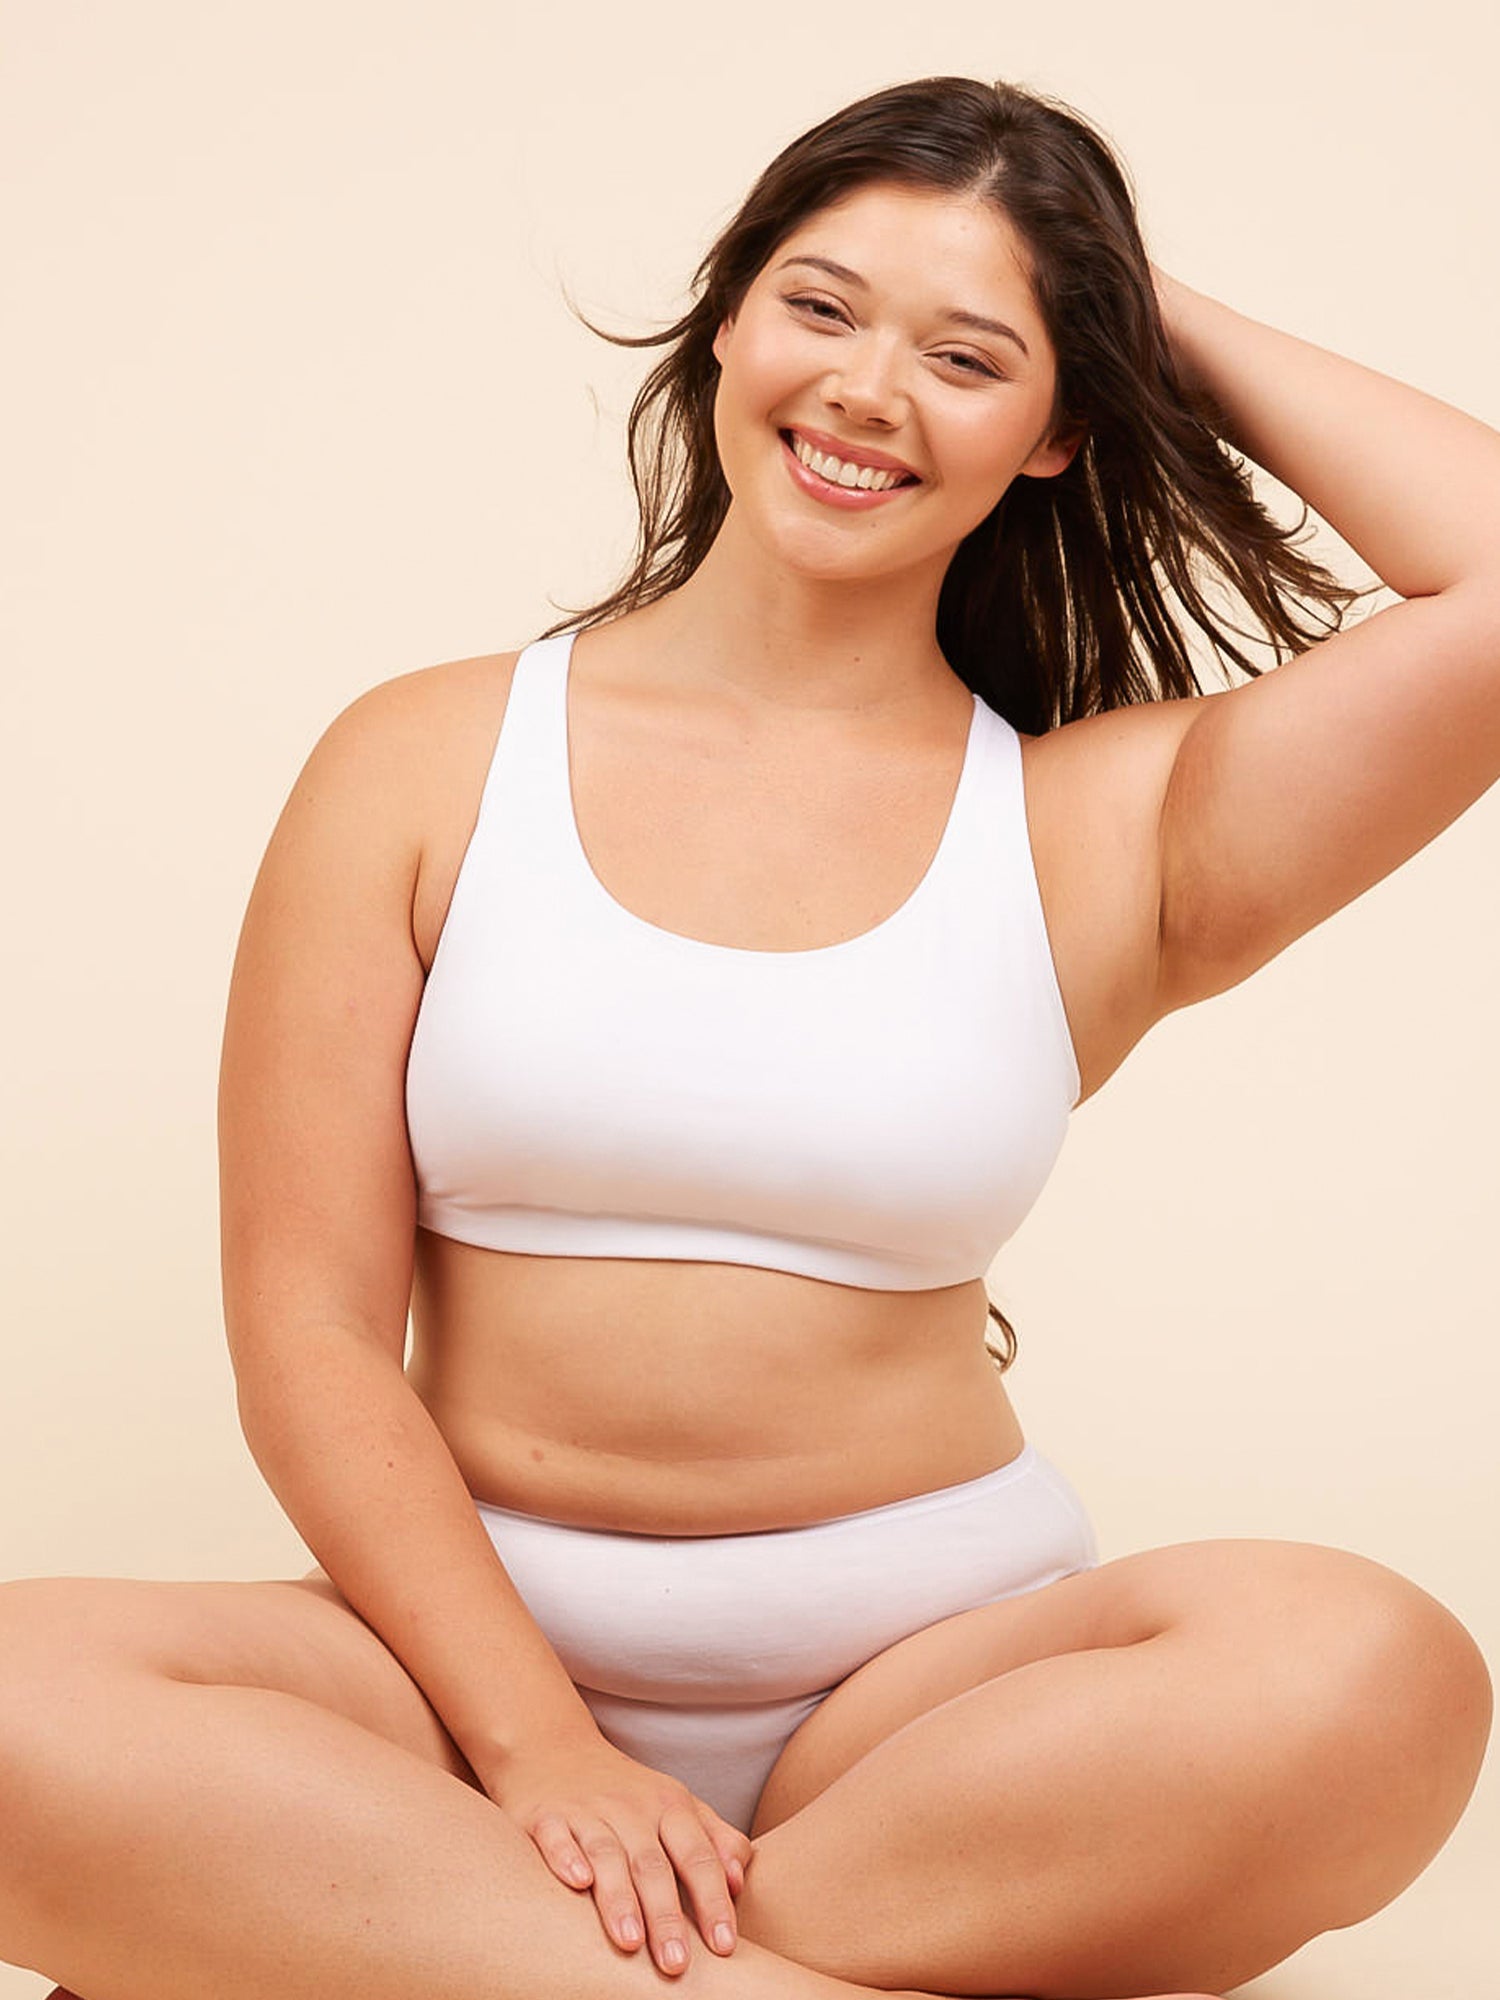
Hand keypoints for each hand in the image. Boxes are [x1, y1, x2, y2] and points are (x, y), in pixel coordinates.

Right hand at [491, 1735, 753, 1976]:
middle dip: (666, 1915)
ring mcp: (588, 1810)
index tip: (725, 1946)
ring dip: (620, 1898)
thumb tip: (740, 1880)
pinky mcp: (546, 1815)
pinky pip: (557, 1837)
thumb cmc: (628, 1793)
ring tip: (630, 1942)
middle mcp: (632, 1807)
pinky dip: (567, 1858)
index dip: (713, 1900)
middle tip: (676, 1964)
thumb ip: (715, 1839)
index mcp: (670, 1807)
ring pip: (607, 1854)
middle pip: (653, 1864)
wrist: (556, 1746)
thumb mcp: (677, 1805)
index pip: (698, 1856)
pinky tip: (578, 1883)